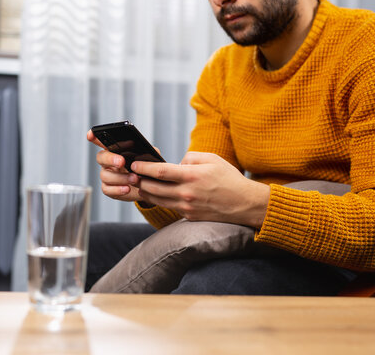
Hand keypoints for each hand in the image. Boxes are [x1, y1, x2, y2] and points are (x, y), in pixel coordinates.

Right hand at [87, 130, 143, 201]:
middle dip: (110, 159)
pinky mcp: (109, 189)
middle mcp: (109, 162)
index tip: (91, 135)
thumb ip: (149, 152)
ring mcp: (107, 175)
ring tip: (134, 178)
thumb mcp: (150, 158)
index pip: (103, 141)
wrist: (149, 188)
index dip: (94, 137)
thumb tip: (147, 151)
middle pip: (101, 157)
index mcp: (117, 150)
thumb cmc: (146, 170)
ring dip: (120, 177)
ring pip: (105, 175)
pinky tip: (127, 188)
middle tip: (122, 161)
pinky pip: (107, 189)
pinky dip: (118, 189)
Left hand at [131, 152, 269, 227]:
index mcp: (192, 176)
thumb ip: (190, 158)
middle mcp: (187, 193)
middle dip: (139, 181)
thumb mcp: (212, 159)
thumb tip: (176, 163)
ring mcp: (187, 207)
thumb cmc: (229, 179)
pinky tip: (155, 193)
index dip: (144, 167)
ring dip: (146, 192)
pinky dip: (160, 200)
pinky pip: (169, 207)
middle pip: (154, 188)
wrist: (245, 204)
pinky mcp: (189, 216)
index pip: (160, 171)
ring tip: (138, 184)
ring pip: (158, 200)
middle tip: (129, 174)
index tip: (134, 164)